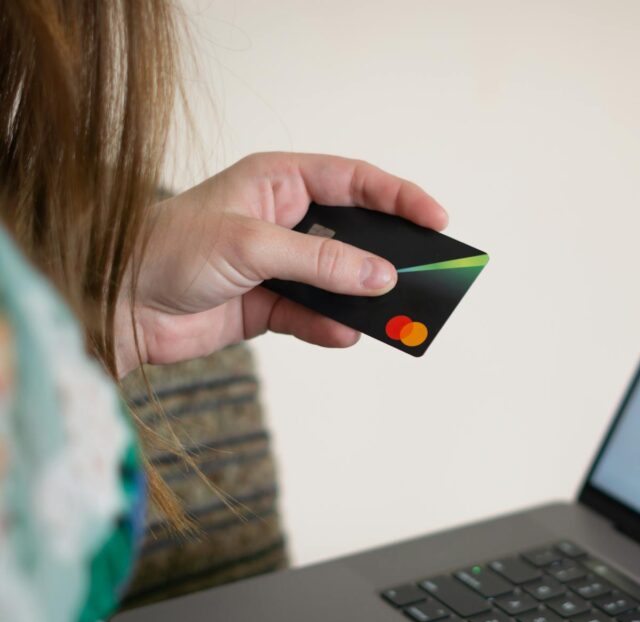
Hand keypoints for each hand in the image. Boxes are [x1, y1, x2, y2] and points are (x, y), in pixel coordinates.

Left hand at [115, 152, 447, 374]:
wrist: (116, 305)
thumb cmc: (167, 250)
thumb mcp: (252, 245)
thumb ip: (321, 262)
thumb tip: (381, 276)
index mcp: (278, 181)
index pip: (354, 180)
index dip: (399, 197)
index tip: (436, 219)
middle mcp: (283, 220)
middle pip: (354, 233)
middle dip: (387, 254)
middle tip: (426, 272)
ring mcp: (278, 265)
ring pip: (338, 279)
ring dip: (361, 297)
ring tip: (395, 313)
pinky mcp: (268, 306)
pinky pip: (314, 316)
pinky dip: (330, 326)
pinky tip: (344, 334)